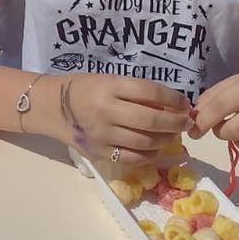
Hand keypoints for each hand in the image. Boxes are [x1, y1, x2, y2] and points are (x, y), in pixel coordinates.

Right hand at [47, 74, 191, 165]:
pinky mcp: (100, 153)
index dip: (173, 98)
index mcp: (109, 87)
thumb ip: (136, 92)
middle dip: (175, 122)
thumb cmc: (84, 89)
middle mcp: (106, 111)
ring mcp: (103, 135)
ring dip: (165, 139)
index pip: (150, 92)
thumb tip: (170, 105)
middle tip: (186, 122)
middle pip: (151, 120)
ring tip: (172, 135)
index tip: (184, 102)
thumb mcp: (109, 81)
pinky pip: (133, 158)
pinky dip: (150, 155)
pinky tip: (155, 148)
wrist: (52, 107)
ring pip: (145, 142)